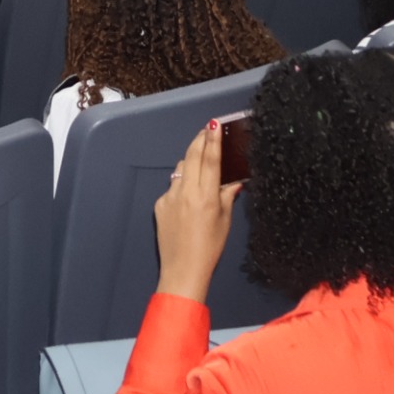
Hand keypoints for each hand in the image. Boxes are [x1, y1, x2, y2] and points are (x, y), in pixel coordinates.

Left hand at [151, 122, 239, 302]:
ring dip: (189, 163)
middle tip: (206, 130)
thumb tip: (233, 181)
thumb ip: (227, 196)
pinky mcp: (159, 204)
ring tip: (200, 167)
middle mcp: (185, 192)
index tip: (214, 123)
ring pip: (180, 170)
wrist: (182, 270)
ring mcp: (169, 197)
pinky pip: (172, 187)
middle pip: (192, 156)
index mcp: (206, 196)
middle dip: (199, 140)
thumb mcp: (225, 222)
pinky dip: (180, 186)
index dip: (213, 140)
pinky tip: (187, 200)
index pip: (210, 160)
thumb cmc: (209, 248)